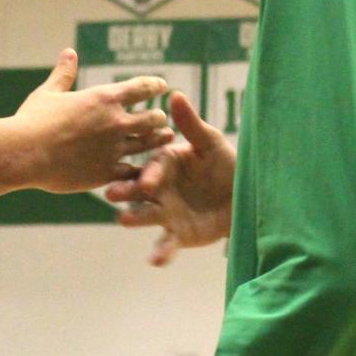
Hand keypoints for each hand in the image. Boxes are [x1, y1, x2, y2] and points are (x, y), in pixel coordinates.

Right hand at [15, 51, 173, 194]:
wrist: (24, 153)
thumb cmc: (32, 121)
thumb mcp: (49, 93)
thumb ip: (64, 74)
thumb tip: (69, 52)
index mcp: (103, 98)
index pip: (141, 87)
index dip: (154, 85)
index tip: (161, 86)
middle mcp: (115, 122)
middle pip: (152, 118)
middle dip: (158, 117)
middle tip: (161, 117)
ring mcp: (113, 149)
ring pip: (147, 145)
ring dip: (158, 140)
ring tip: (165, 138)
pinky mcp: (106, 173)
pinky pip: (133, 171)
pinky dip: (140, 169)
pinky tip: (145, 168)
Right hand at [104, 91, 234, 264]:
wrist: (244, 195)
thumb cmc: (225, 163)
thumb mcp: (210, 142)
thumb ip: (191, 124)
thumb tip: (175, 94)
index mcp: (165, 164)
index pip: (153, 167)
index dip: (151, 173)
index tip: (147, 180)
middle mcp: (159, 189)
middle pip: (139, 190)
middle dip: (126, 191)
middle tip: (111, 194)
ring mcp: (166, 212)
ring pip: (146, 216)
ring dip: (135, 218)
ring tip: (123, 220)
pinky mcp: (177, 235)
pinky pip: (166, 244)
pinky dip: (161, 252)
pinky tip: (155, 260)